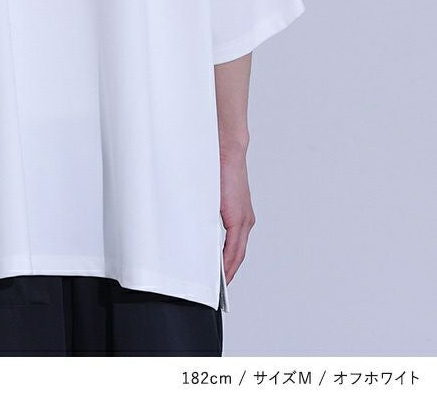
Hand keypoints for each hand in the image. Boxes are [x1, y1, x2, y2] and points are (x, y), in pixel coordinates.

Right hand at [219, 147, 255, 283]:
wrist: (226, 149)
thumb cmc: (215, 166)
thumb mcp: (210, 194)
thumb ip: (206, 210)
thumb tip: (194, 221)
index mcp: (238, 215)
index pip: (233, 247)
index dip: (227, 264)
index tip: (219, 278)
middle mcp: (245, 220)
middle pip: (237, 255)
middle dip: (227, 273)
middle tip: (217, 290)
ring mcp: (244, 219)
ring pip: (236, 253)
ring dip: (228, 270)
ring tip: (218, 286)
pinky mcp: (240, 217)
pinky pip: (234, 247)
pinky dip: (228, 261)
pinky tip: (222, 272)